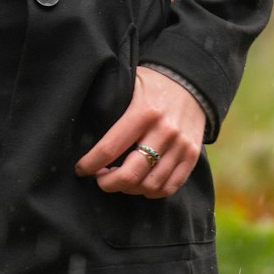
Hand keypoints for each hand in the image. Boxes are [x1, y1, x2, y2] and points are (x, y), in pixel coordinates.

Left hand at [74, 67, 204, 197]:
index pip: (110, 148)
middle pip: (131, 174)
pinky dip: (152, 191)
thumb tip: (87, 132)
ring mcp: (180, 146)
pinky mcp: (192, 156)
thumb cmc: (153, 83)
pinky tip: (140, 183)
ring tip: (120, 179)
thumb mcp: (130, 84)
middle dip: (108, 183)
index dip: (91, 164)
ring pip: (150, 185)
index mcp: (143, 112)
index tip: (81, 169)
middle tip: (100, 179)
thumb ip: (114, 107)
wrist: (192, 81)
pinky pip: (170, 187)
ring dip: (129, 189)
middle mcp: (164, 131)